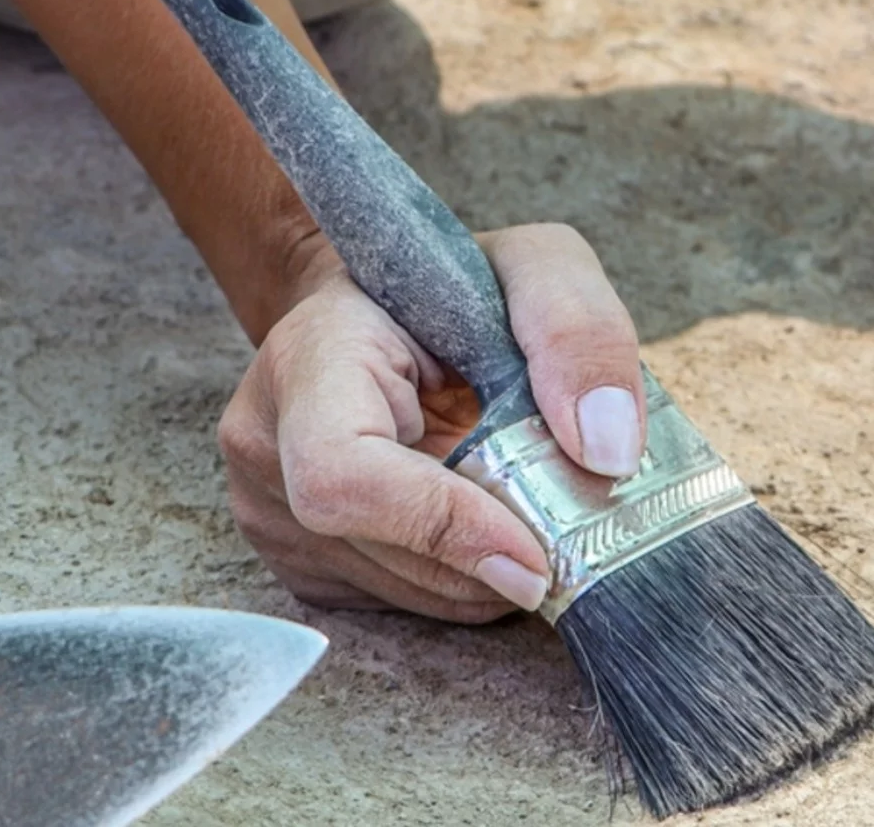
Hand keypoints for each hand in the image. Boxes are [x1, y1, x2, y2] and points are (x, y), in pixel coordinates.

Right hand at [216, 224, 644, 622]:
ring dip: (487, 575)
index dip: (441, 527)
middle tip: (563, 526)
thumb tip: (608, 450)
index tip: (534, 555)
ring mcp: (267, 511)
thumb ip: (578, 331)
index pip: (342, 475)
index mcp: (307, 355)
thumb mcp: (534, 267)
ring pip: (401, 593)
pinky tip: (486, 526)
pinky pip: (398, 605)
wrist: (377, 311)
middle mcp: (265, 440)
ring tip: (526, 511)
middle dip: (492, 556)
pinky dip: (465, 582)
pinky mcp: (298, 560)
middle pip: (384, 551)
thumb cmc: (448, 287)